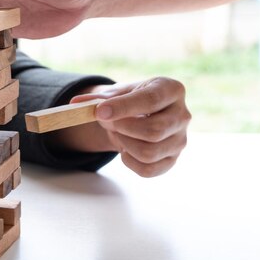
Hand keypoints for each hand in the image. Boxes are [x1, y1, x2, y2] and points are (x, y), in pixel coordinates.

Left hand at [49, 77, 190, 176]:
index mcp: (171, 90)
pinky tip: (125, 148)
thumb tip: (76, 103)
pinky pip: (148, 170)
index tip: (100, 112)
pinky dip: (128, 161)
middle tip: (108, 122)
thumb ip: (96, 99)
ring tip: (117, 133)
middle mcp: (183, 115)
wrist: (139, 116)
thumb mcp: (115, 94)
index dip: (123, 107)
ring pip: (149, 152)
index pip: (151, 100)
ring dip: (124, 143)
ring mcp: (180, 140)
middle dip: (122, 128)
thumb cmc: (128, 102)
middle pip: (153, 130)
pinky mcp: (172, 160)